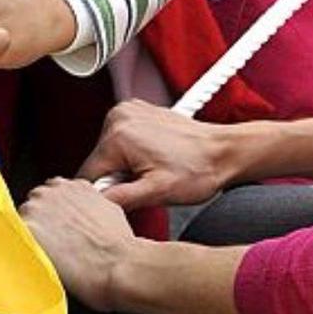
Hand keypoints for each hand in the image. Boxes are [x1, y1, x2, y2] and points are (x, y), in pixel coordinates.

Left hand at [20, 176, 135, 309]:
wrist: (118, 264)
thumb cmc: (119, 245)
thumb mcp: (110, 212)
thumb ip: (90, 206)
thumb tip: (84, 216)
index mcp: (73, 185)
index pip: (51, 195)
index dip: (53, 215)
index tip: (56, 228)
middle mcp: (52, 190)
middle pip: (34, 204)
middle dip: (40, 223)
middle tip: (52, 244)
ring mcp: (37, 207)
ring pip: (21, 219)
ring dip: (30, 235)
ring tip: (47, 255)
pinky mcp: (27, 227)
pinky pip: (14, 237)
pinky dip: (20, 248)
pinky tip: (35, 261)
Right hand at [80, 100, 232, 212]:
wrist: (224, 152)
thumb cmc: (199, 169)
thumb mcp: (157, 193)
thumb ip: (120, 198)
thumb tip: (95, 203)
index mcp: (119, 135)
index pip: (88, 175)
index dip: (106, 193)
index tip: (131, 193)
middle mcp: (120, 116)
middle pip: (98, 162)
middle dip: (117, 177)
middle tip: (147, 181)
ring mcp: (129, 110)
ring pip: (108, 152)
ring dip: (125, 165)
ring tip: (154, 168)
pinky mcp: (137, 110)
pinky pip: (120, 139)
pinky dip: (132, 151)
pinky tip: (154, 157)